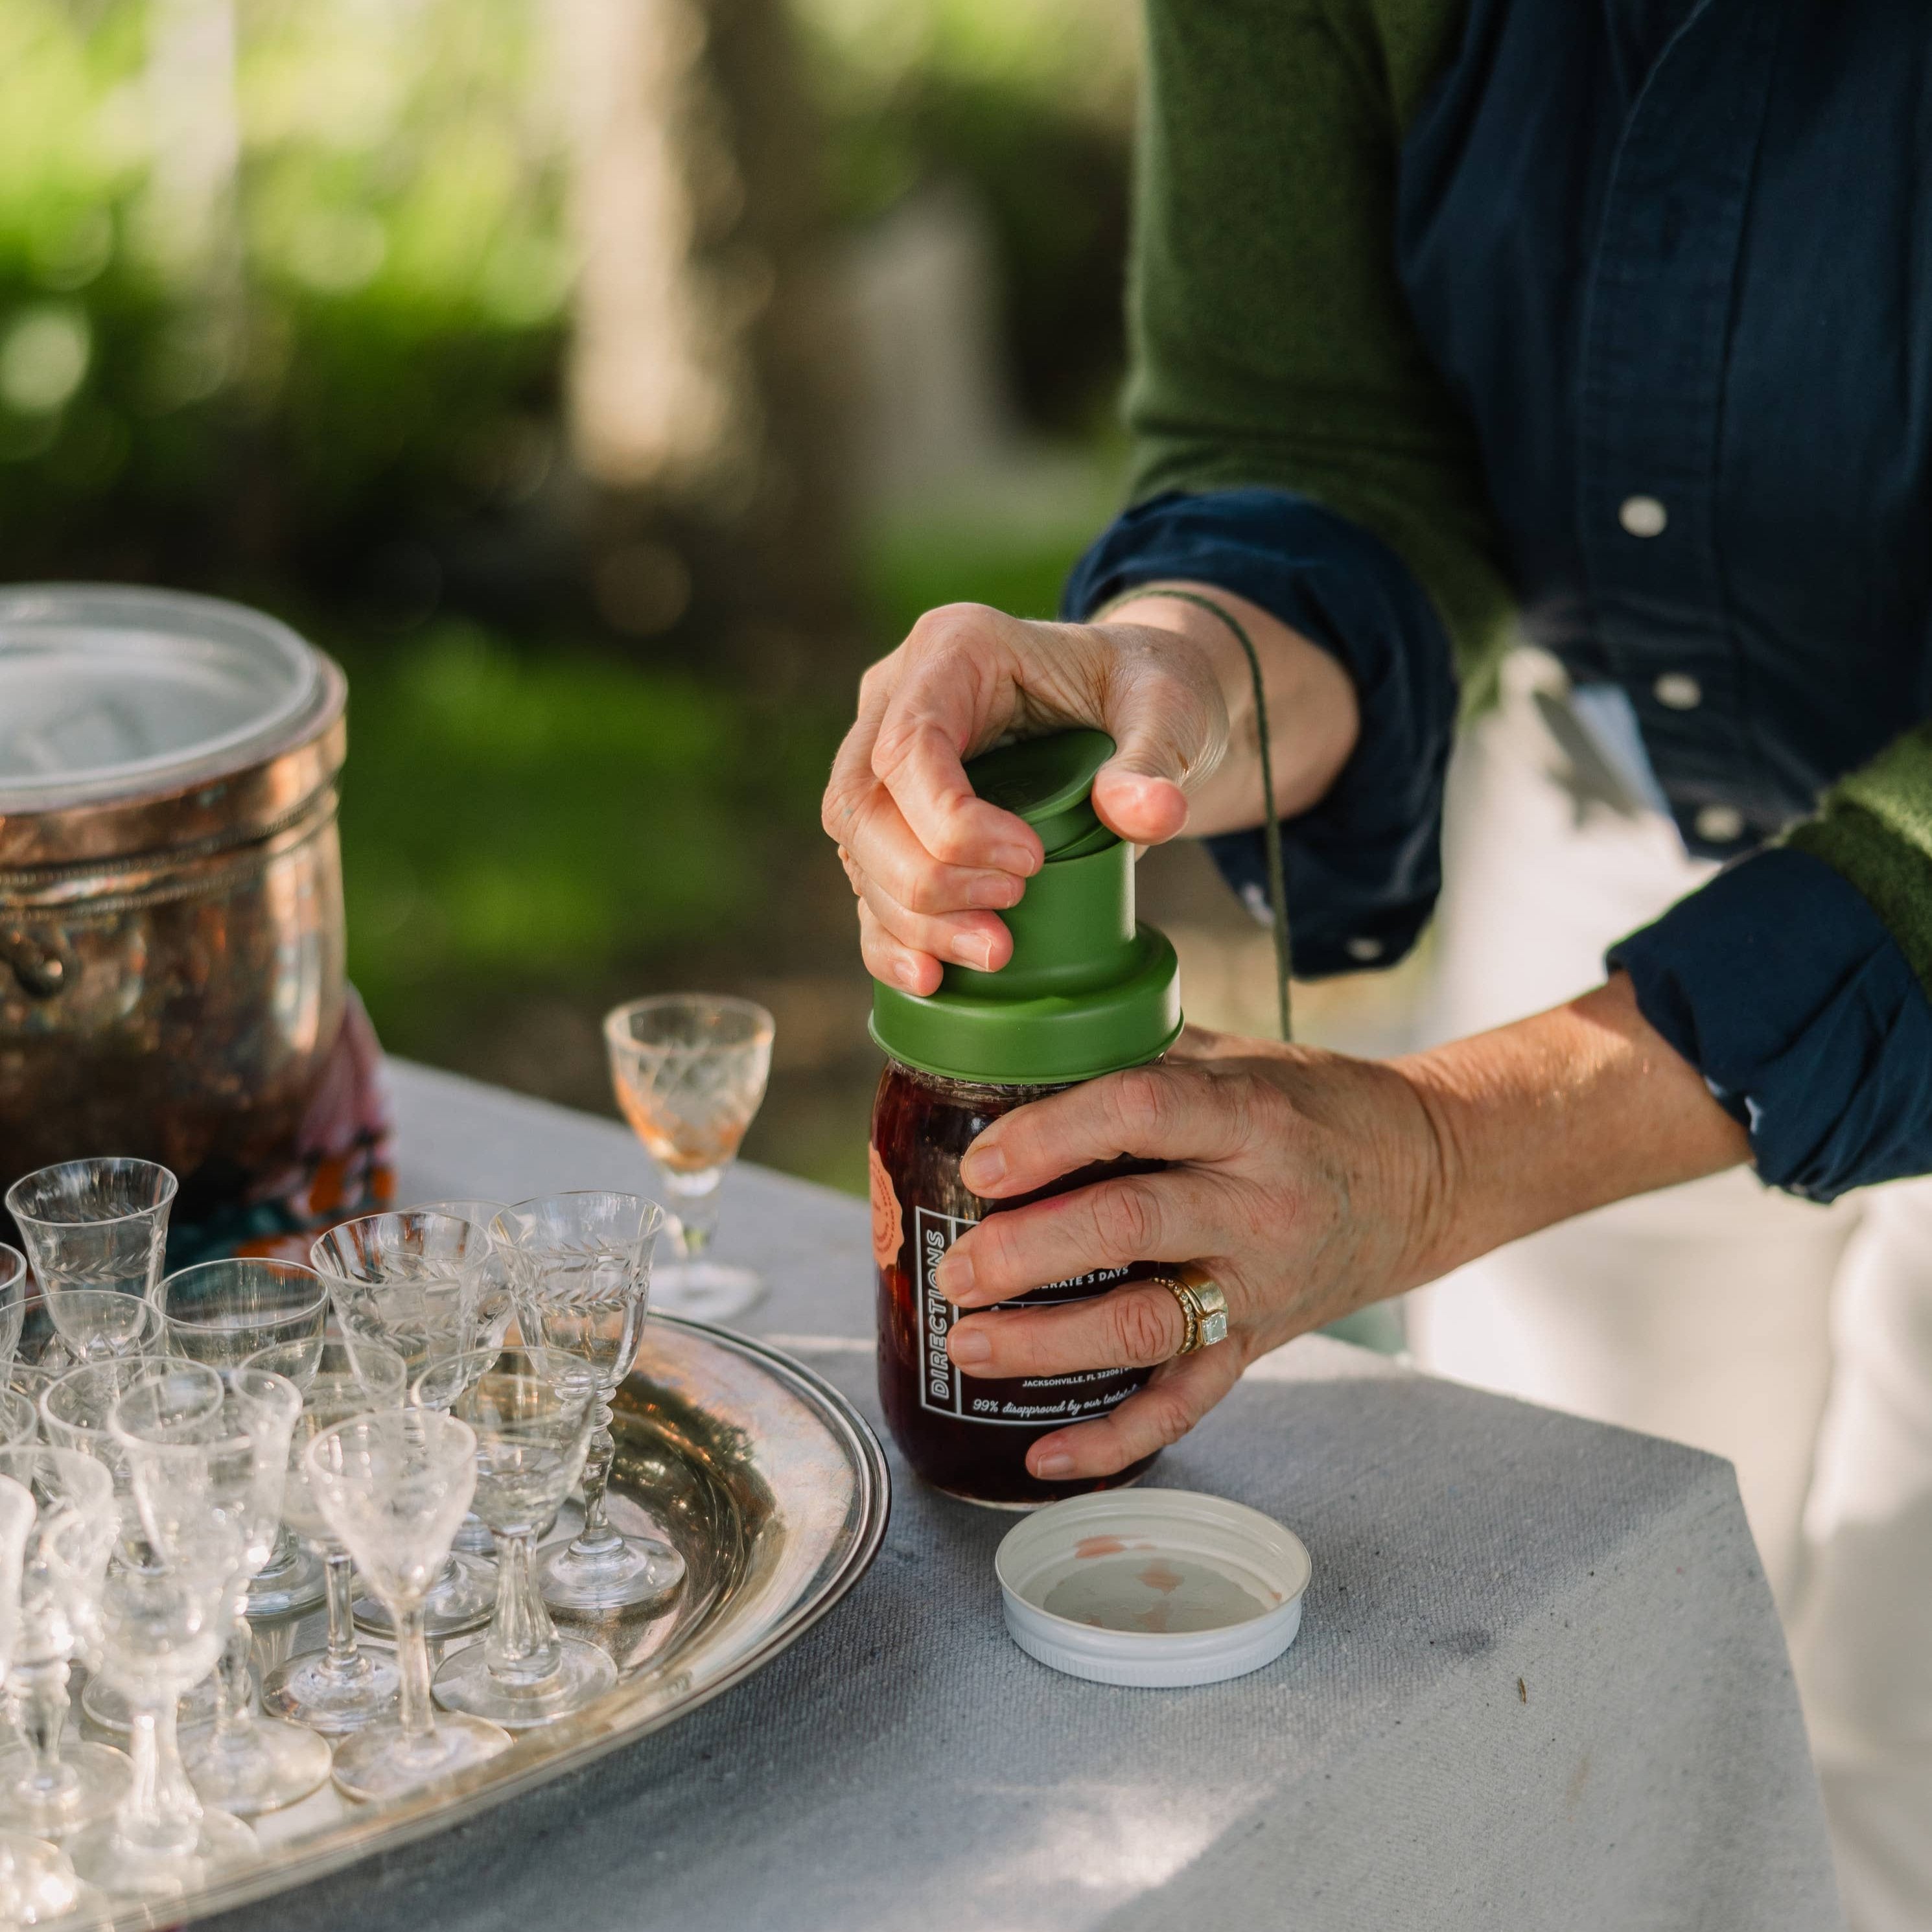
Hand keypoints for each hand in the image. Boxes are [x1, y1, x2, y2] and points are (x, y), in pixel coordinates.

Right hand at [822, 591, 1357, 994]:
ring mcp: (884, 760)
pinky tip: (929, 980)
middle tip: (1010, 916)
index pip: (910, 742)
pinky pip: (867, 885)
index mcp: (954, 647)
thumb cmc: (1147, 692)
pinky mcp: (894, 819)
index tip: (1029, 864)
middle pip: (863, 803)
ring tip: (994, 953)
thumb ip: (1156, 759)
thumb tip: (1149, 816)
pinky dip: (890, 939)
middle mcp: (898, 697)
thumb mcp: (1168, 710)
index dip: (950, 820)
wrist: (1137, 711)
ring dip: (913, 919)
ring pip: (856, 850)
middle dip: (927, 881)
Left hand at [932, 1026, 1442, 1481]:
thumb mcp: (1240, 1059)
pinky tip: (1044, 1456)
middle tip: (957, 1267)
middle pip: (1132, 1225)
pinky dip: (1114, 1440)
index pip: (1142, 1112)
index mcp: (1248, 1114)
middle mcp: (1258, 1203)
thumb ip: (1143, 1056)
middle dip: (1028, 1252)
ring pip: (1148, 1326)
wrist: (1425, 1174)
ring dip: (1048, 1344)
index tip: (984, 1164)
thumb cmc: (1312, 1104)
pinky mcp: (1259, 1342)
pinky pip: (1186, 1405)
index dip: (1053, 1135)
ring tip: (969, 1344)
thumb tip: (1017, 1049)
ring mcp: (1260, 1284)